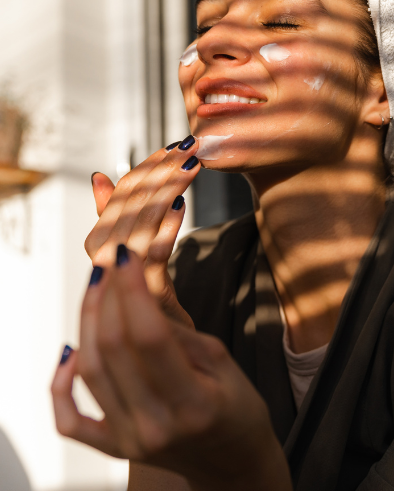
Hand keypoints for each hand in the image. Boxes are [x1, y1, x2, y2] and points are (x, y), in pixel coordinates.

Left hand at [51, 247, 292, 490]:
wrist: (233, 463)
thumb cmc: (239, 411)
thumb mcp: (225, 362)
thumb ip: (180, 335)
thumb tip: (140, 301)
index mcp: (192, 404)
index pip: (149, 337)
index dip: (134, 291)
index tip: (128, 256)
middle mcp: (153, 427)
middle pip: (112, 349)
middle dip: (108, 296)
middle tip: (112, 262)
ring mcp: (129, 441)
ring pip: (90, 371)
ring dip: (87, 322)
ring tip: (98, 288)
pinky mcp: (115, 447)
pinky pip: (71, 419)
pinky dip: (60, 384)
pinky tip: (68, 350)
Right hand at [85, 137, 199, 324]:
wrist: (165, 348)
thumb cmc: (151, 294)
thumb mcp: (135, 251)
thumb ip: (116, 216)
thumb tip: (101, 176)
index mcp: (101, 244)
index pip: (122, 195)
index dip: (148, 167)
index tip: (174, 146)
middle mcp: (105, 260)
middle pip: (131, 205)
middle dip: (162, 171)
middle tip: (190, 146)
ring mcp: (124, 280)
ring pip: (141, 225)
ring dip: (168, 190)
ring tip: (192, 165)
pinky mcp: (148, 297)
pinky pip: (155, 257)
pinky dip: (166, 228)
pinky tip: (181, 205)